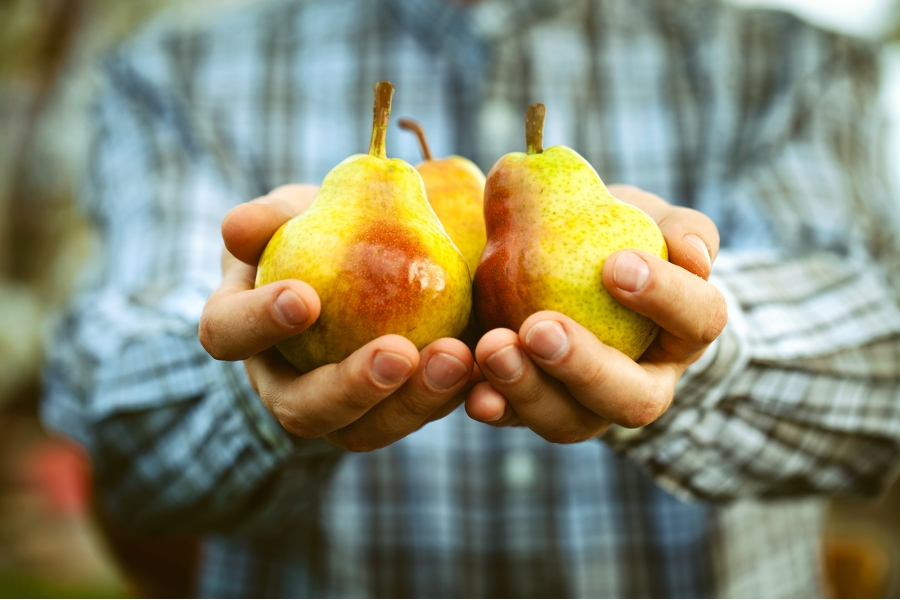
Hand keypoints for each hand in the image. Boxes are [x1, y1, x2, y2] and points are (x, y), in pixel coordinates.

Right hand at [199, 185, 477, 451]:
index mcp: (245, 333)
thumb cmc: (317, 229)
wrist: (369, 257)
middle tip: (399, 354)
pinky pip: (420, 416)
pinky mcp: (394, 409)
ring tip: (458, 358)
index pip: (230, 335)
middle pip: (304, 410)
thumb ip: (271, 217)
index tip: (306, 298)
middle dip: (351, 388)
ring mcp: (342, 408)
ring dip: (413, 401)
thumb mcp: (292, 212)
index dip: (259, 323)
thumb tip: (240, 228)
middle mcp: (287, 384)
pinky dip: (454, 398)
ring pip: (367, 430)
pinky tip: (486, 369)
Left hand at [465, 185, 726, 441]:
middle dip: (585, 368)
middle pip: (633, 399)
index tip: (616, 265)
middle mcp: (642, 383)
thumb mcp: (654, 220)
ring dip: (529, 390)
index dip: (666, 298)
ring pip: (570, 421)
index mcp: (684, 332)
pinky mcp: (533, 408)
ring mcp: (587, 406)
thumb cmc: (620, 237)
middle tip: (540, 329)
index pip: (698, 320)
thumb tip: (692, 254)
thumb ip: (679, 229)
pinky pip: (515, 419)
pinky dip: (494, 405)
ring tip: (493, 348)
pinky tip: (473, 392)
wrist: (564, 263)